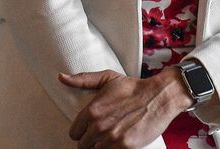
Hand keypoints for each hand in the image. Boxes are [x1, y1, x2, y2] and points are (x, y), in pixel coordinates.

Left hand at [59, 68, 191, 148]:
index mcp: (92, 110)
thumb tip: (61, 77)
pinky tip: (116, 144)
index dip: (80, 132)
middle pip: (83, 146)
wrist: (158, 97)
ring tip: (106, 140)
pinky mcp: (125, 147)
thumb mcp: (106, 78)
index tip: (86, 130)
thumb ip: (82, 79)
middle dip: (89, 141)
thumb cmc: (132, 87)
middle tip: (98, 137)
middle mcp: (99, 126)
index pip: (74, 132)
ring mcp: (112, 139)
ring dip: (99, 147)